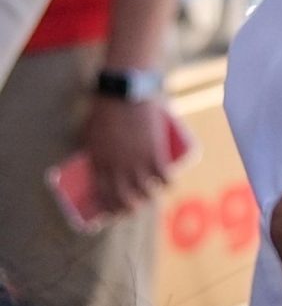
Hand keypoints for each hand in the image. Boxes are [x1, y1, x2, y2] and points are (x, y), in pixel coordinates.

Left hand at [80, 96, 171, 216]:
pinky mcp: (155, 152)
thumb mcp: (89, 133)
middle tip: (132, 210)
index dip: (108, 207)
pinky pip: (164, 176)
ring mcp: (137, 161)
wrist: (125, 93)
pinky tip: (168, 185)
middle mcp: (117, 167)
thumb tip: (95, 160)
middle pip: (124, 198)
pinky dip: (167, 183)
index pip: (103, 194)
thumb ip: (93, 150)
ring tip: (150, 198)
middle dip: (128, 209)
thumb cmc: (104, 109)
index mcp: (98, 164)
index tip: (112, 213)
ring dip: (148, 199)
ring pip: (145, 191)